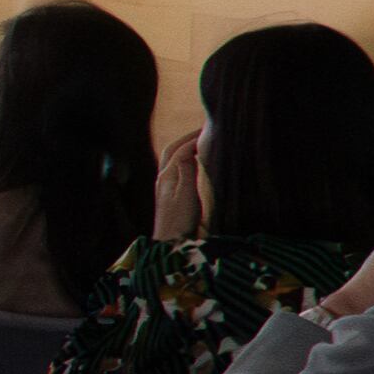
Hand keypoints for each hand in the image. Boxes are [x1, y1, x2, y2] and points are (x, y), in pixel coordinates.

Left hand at [155, 126, 205, 242]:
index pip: (180, 150)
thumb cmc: (179, 222)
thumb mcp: (186, 196)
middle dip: (187, 138)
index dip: (194, 138)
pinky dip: (186, 159)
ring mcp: (165, 187)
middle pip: (172, 150)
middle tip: (205, 130)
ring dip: (185, 147)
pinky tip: (196, 163)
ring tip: (202, 141)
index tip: (210, 129)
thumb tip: (188, 150)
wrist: (169, 244)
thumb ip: (187, 172)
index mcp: (166, 176)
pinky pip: (176, 169)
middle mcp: (163, 178)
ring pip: (173, 159)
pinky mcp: (170, 195)